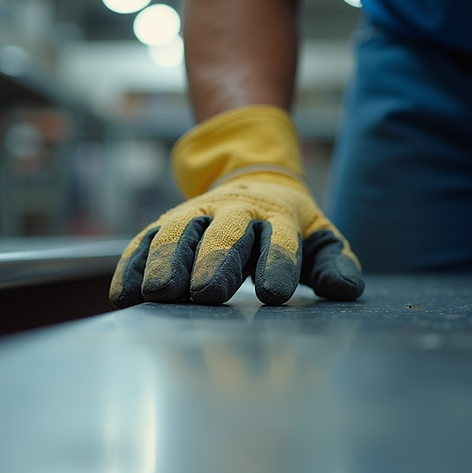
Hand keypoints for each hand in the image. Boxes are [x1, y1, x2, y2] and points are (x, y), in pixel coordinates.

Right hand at [109, 106, 363, 307]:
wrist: (255, 178)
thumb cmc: (290, 224)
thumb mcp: (320, 238)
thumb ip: (335, 264)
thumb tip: (347, 289)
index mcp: (278, 217)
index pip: (281, 240)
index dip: (278, 264)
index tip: (274, 293)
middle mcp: (234, 212)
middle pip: (224, 234)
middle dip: (215, 262)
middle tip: (207, 293)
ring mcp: (197, 215)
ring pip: (178, 232)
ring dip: (168, 261)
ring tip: (160, 293)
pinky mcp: (167, 224)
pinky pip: (145, 241)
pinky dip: (133, 265)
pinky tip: (124, 294)